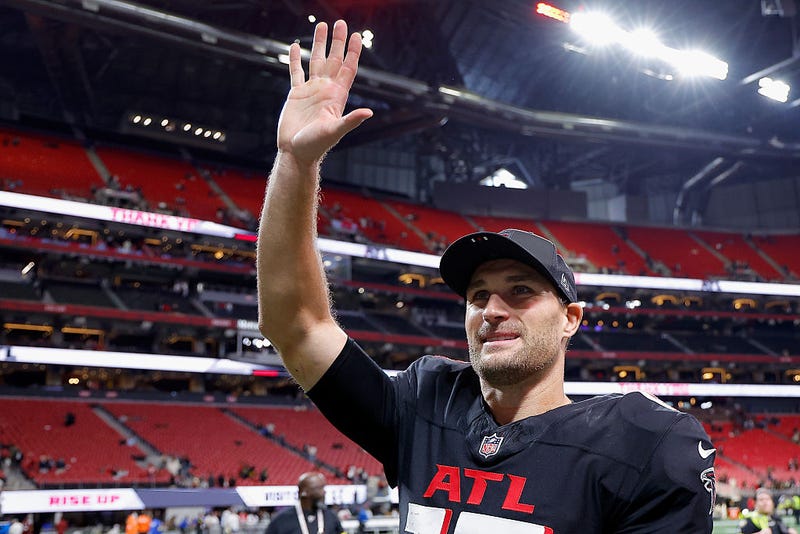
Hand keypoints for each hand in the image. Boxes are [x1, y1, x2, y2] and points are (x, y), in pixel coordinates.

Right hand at [277, 20, 372, 164]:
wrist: (296, 152)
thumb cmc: (316, 145)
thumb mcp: (335, 131)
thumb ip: (351, 120)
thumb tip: (369, 112)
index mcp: (337, 96)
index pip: (348, 69)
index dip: (353, 52)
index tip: (357, 35)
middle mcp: (326, 90)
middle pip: (334, 60)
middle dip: (338, 41)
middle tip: (340, 22)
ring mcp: (311, 91)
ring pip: (316, 61)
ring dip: (319, 44)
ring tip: (321, 25)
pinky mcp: (296, 95)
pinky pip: (296, 72)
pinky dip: (295, 59)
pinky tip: (295, 46)